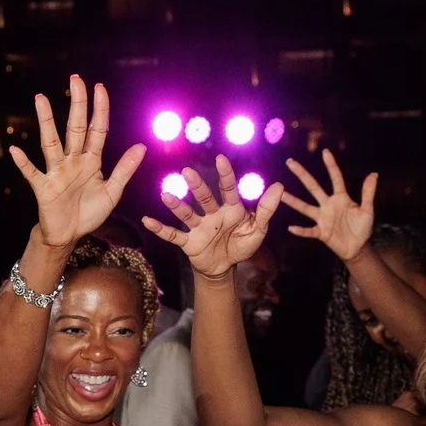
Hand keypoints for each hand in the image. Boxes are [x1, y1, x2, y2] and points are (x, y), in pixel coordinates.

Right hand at [9, 75, 146, 252]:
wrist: (69, 236)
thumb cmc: (88, 213)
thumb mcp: (113, 192)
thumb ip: (125, 169)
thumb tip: (142, 146)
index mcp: (91, 161)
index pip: (97, 129)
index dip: (100, 109)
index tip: (100, 87)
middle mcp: (73, 161)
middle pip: (74, 127)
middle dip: (76, 104)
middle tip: (76, 79)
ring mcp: (56, 172)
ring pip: (51, 142)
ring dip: (46, 121)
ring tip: (40, 98)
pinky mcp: (43, 188)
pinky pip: (32, 173)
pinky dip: (23, 163)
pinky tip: (16, 150)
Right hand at [140, 157, 281, 279]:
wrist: (225, 267)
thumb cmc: (242, 244)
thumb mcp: (259, 229)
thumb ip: (266, 209)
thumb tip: (278, 185)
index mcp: (232, 209)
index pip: (229, 189)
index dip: (225, 175)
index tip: (221, 159)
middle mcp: (213, 214)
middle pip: (204, 198)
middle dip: (197, 186)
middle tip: (187, 172)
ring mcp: (199, 227)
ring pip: (187, 214)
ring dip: (176, 205)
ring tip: (165, 195)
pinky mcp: (189, 242)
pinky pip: (173, 235)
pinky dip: (160, 229)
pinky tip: (147, 221)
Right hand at [278, 151, 380, 263]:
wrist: (357, 248)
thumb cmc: (362, 228)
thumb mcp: (368, 210)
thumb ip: (368, 193)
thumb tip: (374, 174)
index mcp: (341, 198)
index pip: (335, 179)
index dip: (331, 166)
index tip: (325, 152)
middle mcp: (328, 205)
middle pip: (313, 187)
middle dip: (302, 175)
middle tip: (290, 162)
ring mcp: (323, 218)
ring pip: (305, 207)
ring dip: (293, 201)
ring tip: (281, 194)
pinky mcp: (321, 233)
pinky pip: (309, 231)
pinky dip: (301, 231)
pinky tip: (291, 228)